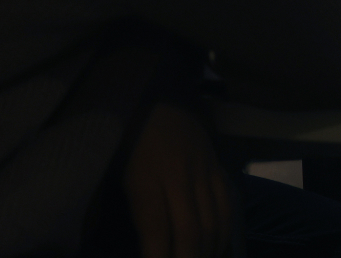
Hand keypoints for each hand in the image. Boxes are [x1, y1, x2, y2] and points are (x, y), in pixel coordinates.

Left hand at [123, 102, 231, 257]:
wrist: (155, 98)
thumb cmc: (125, 139)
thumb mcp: (113, 172)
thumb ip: (127, 206)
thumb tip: (140, 241)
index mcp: (145, 178)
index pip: (156, 228)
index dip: (158, 256)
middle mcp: (179, 177)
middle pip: (190, 230)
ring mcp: (203, 171)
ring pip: (214, 221)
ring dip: (208, 251)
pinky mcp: (217, 167)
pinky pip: (228, 204)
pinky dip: (224, 231)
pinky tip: (217, 247)